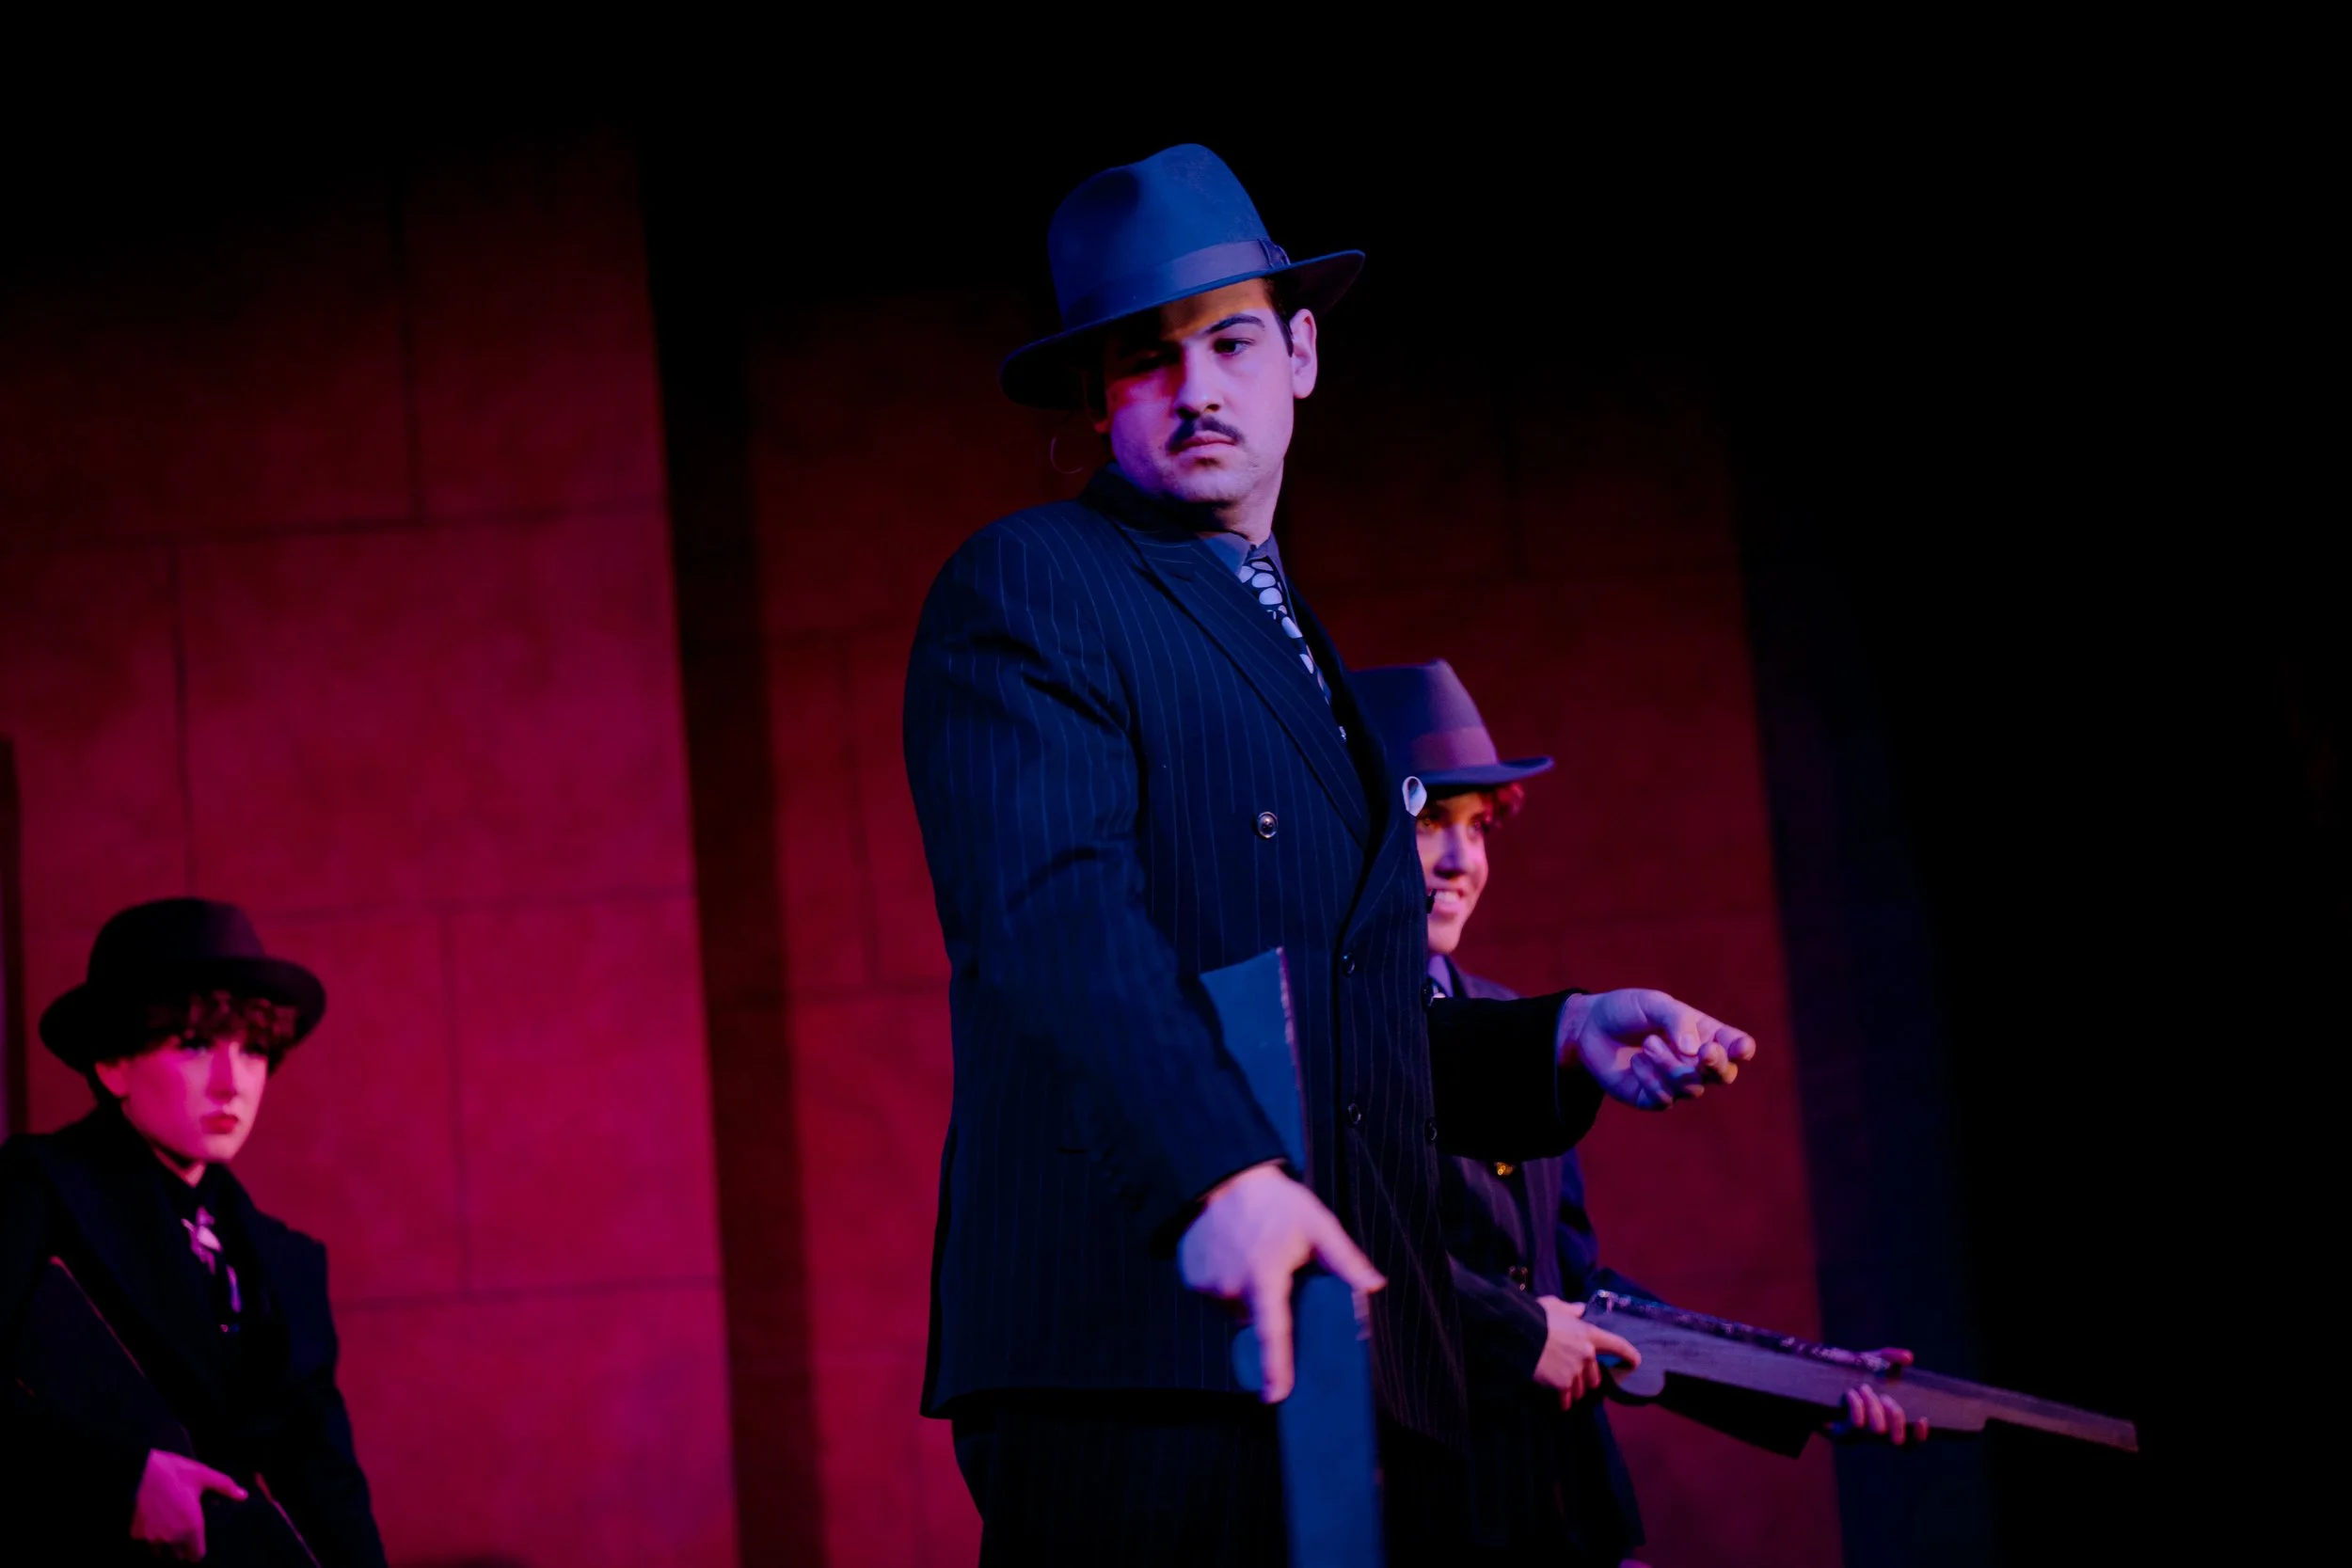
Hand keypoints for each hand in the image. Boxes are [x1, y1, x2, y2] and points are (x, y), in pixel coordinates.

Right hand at [131, 1449, 246, 1559]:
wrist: (138, 1472)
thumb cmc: (174, 1473)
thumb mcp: (204, 1475)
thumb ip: (225, 1487)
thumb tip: (243, 1496)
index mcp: (191, 1528)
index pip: (196, 1556)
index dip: (197, 1550)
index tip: (196, 1542)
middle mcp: (171, 1538)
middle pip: (178, 1554)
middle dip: (181, 1547)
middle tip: (182, 1530)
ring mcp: (151, 1538)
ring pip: (159, 1550)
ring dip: (163, 1544)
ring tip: (166, 1526)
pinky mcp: (134, 1534)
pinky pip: (144, 1541)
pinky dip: (148, 1535)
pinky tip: (152, 1521)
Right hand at [1178, 1161, 1385, 1402]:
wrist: (1223, 1175)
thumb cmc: (1274, 1201)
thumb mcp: (1316, 1224)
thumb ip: (1344, 1259)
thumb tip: (1373, 1286)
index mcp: (1263, 1279)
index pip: (1272, 1333)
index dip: (1276, 1367)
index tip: (1275, 1396)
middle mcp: (1230, 1287)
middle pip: (1254, 1318)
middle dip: (1267, 1303)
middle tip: (1275, 1269)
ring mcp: (1205, 1284)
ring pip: (1232, 1306)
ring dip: (1244, 1293)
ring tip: (1251, 1254)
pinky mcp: (1190, 1277)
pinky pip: (1212, 1293)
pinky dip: (1223, 1282)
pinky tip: (1230, 1254)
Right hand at [1532, 1296, 1641, 1407]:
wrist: (1521, 1334)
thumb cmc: (1537, 1317)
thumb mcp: (1554, 1306)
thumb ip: (1570, 1310)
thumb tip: (1580, 1309)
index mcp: (1588, 1334)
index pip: (1616, 1345)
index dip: (1628, 1354)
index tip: (1636, 1362)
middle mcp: (1587, 1354)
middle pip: (1595, 1377)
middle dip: (1586, 1380)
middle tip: (1575, 1379)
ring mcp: (1575, 1370)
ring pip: (1581, 1389)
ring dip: (1574, 1391)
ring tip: (1563, 1390)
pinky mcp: (1563, 1384)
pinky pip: (1566, 1398)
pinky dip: (1564, 1402)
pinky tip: (1560, 1404)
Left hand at [1561, 989, 1755, 1109]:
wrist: (1589, 1026)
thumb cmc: (1627, 1010)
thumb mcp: (1653, 1003)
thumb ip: (1677, 1020)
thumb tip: (1694, 1051)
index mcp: (1705, 1034)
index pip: (1736, 1046)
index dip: (1742, 1049)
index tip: (1739, 1048)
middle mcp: (1696, 1062)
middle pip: (1725, 1075)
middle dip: (1717, 1065)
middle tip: (1703, 1052)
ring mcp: (1676, 1083)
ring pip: (1693, 1087)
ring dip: (1671, 1065)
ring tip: (1648, 1043)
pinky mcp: (1653, 1098)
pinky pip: (1664, 1099)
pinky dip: (1650, 1078)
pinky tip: (1636, 1061)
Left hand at [1823, 1348, 1929, 1445]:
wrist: (1815, 1378)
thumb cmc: (1849, 1372)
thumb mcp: (1871, 1361)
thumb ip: (1890, 1357)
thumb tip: (1908, 1357)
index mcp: (1887, 1422)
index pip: (1911, 1441)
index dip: (1920, 1435)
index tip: (1922, 1418)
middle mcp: (1875, 1434)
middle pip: (1898, 1440)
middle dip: (1896, 1418)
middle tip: (1887, 1399)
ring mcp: (1858, 1436)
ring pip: (1876, 1430)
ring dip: (1873, 1407)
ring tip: (1863, 1388)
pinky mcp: (1840, 1433)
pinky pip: (1855, 1425)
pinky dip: (1857, 1406)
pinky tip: (1851, 1393)